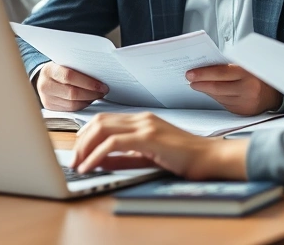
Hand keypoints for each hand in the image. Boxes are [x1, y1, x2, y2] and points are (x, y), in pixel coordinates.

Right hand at [35, 63, 108, 110]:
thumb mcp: (66, 62)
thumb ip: (78, 67)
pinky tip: (88, 100)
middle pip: (72, 93)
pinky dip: (82, 105)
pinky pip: (70, 110)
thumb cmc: (60, 68)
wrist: (44, 77)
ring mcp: (46, 98)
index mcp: (50, 70)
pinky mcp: (50, 107)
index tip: (102, 85)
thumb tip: (101, 72)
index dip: (88, 82)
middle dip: (91, 93)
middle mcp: (45, 85)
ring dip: (88, 101)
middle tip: (103, 91)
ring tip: (97, 95)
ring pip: (72, 104)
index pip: (69, 76)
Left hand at [72, 113, 248, 178]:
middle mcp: (142, 119)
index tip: (78, 152)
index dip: (85, 136)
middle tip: (74, 161)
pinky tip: (91, 165)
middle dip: (80, 141)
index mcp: (142, 121)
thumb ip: (123, 158)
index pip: (104, 120)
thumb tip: (98, 160)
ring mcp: (145, 126)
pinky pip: (113, 142)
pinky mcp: (149, 137)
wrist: (210, 158)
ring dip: (85, 147)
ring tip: (79, 165)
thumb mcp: (147, 158)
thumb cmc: (185, 159)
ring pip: (102, 128)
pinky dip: (97, 154)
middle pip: (99, 121)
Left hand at [186, 64, 281, 114]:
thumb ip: (229, 66)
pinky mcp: (243, 112)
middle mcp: (247, 89)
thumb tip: (206, 67)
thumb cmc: (258, 74)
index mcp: (248, 73)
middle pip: (217, 87)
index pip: (220, 73)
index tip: (190, 73)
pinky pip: (224, 104)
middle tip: (189, 79)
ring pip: (219, 97)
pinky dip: (217, 97)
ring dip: (206, 90)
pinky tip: (212, 92)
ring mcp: (245, 103)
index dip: (203, 73)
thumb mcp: (247, 64)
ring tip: (197, 84)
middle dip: (200, 83)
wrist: (276, 92)